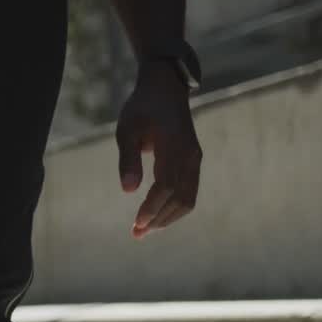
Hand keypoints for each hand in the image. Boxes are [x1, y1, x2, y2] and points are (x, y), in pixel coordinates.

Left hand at [115, 61, 202, 238]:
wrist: (165, 88)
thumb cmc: (142, 107)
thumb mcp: (127, 128)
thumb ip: (128, 158)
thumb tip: (128, 190)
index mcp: (174, 146)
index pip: (166, 186)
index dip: (153, 207)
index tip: (137, 223)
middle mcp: (190, 155)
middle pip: (181, 198)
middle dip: (159, 219)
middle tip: (136, 233)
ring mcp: (194, 159)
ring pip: (188, 199)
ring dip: (168, 217)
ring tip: (145, 229)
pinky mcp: (193, 161)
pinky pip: (189, 192)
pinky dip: (174, 207)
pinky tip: (157, 215)